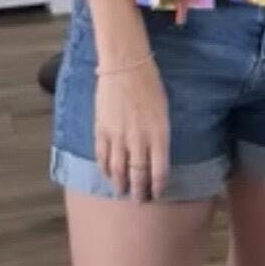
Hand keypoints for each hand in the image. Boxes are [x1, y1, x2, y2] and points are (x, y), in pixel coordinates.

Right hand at [95, 57, 169, 201]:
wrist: (126, 65)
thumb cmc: (150, 84)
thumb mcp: (163, 110)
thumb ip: (159, 134)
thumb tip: (156, 155)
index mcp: (158, 133)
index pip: (159, 170)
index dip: (157, 186)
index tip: (157, 194)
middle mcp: (138, 139)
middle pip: (138, 174)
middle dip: (139, 191)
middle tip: (139, 200)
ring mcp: (118, 136)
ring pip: (118, 170)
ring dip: (120, 184)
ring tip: (122, 191)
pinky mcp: (102, 130)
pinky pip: (102, 157)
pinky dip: (104, 169)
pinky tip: (107, 174)